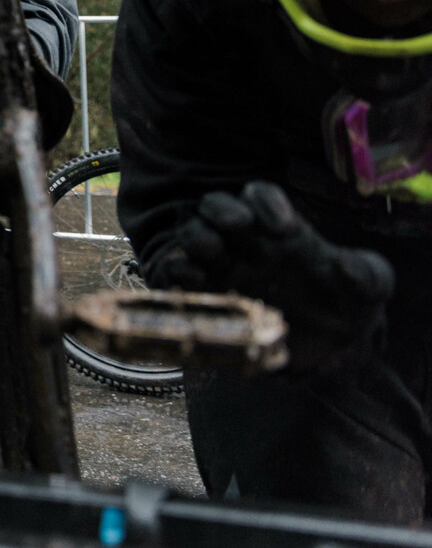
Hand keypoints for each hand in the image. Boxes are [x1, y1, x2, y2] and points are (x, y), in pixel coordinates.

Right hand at [147, 181, 392, 373]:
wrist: (331, 350)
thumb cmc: (348, 308)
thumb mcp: (372, 288)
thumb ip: (368, 274)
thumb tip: (346, 264)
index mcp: (283, 231)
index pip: (261, 197)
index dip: (265, 202)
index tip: (284, 228)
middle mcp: (247, 244)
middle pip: (217, 206)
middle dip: (222, 209)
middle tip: (239, 226)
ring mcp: (224, 269)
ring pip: (193, 234)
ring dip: (197, 236)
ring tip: (213, 250)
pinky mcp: (207, 297)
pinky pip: (175, 274)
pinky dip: (175, 269)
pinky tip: (193, 277)